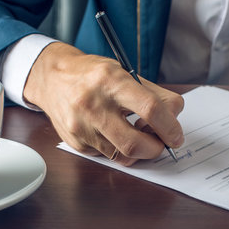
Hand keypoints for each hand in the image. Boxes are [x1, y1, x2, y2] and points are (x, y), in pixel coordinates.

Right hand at [24, 42, 183, 165]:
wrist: (52, 78)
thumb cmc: (93, 75)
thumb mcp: (124, 73)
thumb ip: (154, 95)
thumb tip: (174, 118)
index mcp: (111, 81)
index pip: (150, 109)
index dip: (169, 127)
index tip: (176, 135)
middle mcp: (94, 104)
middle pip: (135, 143)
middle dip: (155, 149)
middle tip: (161, 144)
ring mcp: (82, 127)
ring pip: (122, 154)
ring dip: (138, 150)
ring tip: (138, 134)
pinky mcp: (76, 142)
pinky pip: (108, 155)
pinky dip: (119, 149)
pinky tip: (115, 133)